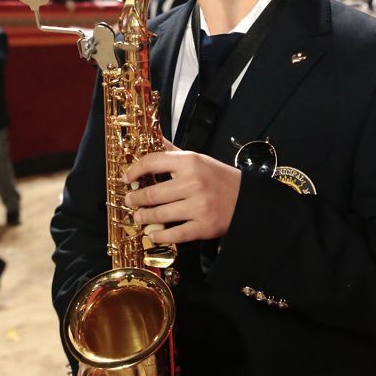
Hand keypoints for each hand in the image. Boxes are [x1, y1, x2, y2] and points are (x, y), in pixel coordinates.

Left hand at [123, 139, 241, 243]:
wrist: (248, 200)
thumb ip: (175, 153)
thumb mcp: (200, 159)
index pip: (153, 162)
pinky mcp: (203, 226)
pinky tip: (153, 234)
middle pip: (152, 193)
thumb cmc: (220, 178)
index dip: (135, 170)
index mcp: (190, 162)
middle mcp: (193, 183)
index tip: (127, 178)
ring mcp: (198, 206)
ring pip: (160, 214)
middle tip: (129, 201)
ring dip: (144, 217)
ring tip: (138, 217)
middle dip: (136, 199)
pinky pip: (175, 234)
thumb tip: (156, 139)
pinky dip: (160, 236)